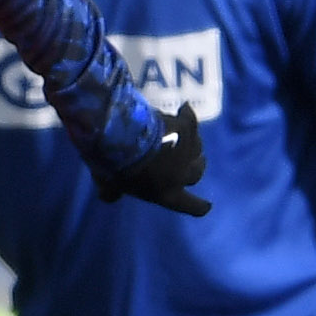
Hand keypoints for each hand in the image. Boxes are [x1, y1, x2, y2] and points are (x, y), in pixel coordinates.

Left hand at [98, 100, 210, 217]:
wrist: (123, 138)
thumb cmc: (115, 166)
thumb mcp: (109, 184)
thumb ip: (112, 192)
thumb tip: (109, 197)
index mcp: (167, 194)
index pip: (189, 205)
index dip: (198, 206)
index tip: (206, 206)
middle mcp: (182, 175)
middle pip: (197, 173)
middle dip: (195, 168)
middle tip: (190, 163)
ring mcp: (186, 151)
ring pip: (198, 148)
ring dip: (191, 144)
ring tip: (182, 137)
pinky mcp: (185, 128)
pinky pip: (191, 121)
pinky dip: (187, 115)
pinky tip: (184, 109)